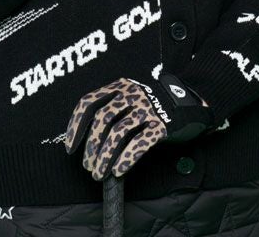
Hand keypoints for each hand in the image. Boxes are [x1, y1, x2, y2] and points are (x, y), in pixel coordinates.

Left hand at [63, 72, 215, 180]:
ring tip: (98, 173)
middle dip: (91, 145)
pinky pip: (139, 143)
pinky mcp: (161, 125)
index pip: (89, 102)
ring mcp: (147, 108)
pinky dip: (126, 158)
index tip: (70, 147)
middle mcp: (131, 94)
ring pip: (118, 133)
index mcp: (119, 86)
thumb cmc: (150, 105)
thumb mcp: (129, 98)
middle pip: (102, 119)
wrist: (188, 102)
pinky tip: (118, 170)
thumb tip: (85, 142)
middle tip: (87, 165)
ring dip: (104, 156)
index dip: (76, 125)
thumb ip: (110, 110)